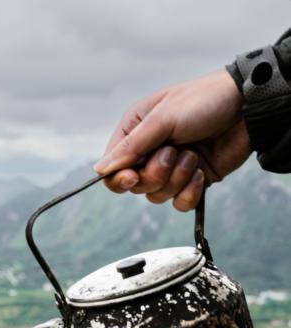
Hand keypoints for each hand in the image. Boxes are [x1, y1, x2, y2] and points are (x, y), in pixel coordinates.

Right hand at [94, 70, 250, 210]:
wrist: (249, 108)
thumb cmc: (204, 101)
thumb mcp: (162, 118)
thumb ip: (131, 147)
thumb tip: (101, 170)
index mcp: (135, 133)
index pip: (111, 168)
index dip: (119, 178)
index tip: (133, 175)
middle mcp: (149, 152)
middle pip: (134, 186)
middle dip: (155, 174)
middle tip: (173, 153)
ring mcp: (169, 169)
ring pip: (156, 196)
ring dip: (177, 178)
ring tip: (193, 155)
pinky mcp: (189, 182)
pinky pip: (178, 203)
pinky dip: (190, 192)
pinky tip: (201, 173)